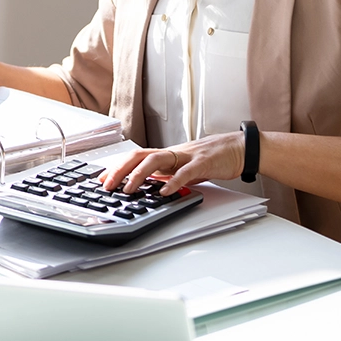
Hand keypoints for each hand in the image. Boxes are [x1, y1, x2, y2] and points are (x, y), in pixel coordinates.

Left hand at [100, 131, 245, 196]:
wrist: (239, 148)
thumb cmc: (212, 158)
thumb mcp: (184, 168)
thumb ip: (168, 174)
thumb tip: (149, 185)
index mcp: (168, 155)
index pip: (136, 157)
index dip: (117, 166)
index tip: (102, 178)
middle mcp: (173, 152)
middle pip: (140, 155)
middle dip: (120, 169)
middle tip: (107, 185)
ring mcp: (187, 156)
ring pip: (157, 160)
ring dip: (139, 175)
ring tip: (128, 189)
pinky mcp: (203, 162)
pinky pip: (186, 171)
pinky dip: (173, 181)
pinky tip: (164, 192)